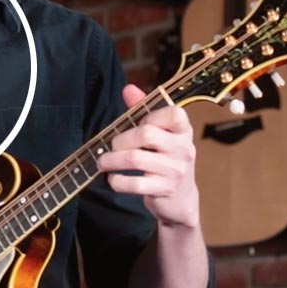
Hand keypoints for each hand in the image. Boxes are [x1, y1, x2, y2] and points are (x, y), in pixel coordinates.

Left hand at [95, 84, 199, 228]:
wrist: (181, 198)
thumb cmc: (165, 160)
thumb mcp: (160, 135)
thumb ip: (143, 110)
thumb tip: (128, 88)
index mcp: (183, 131)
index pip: (174, 113)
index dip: (150, 115)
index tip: (138, 124)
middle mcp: (183, 149)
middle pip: (146, 133)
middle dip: (120, 139)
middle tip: (111, 146)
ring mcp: (176, 170)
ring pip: (135, 159)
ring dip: (111, 160)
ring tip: (103, 162)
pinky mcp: (165, 190)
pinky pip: (134, 183)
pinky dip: (117, 181)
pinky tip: (113, 178)